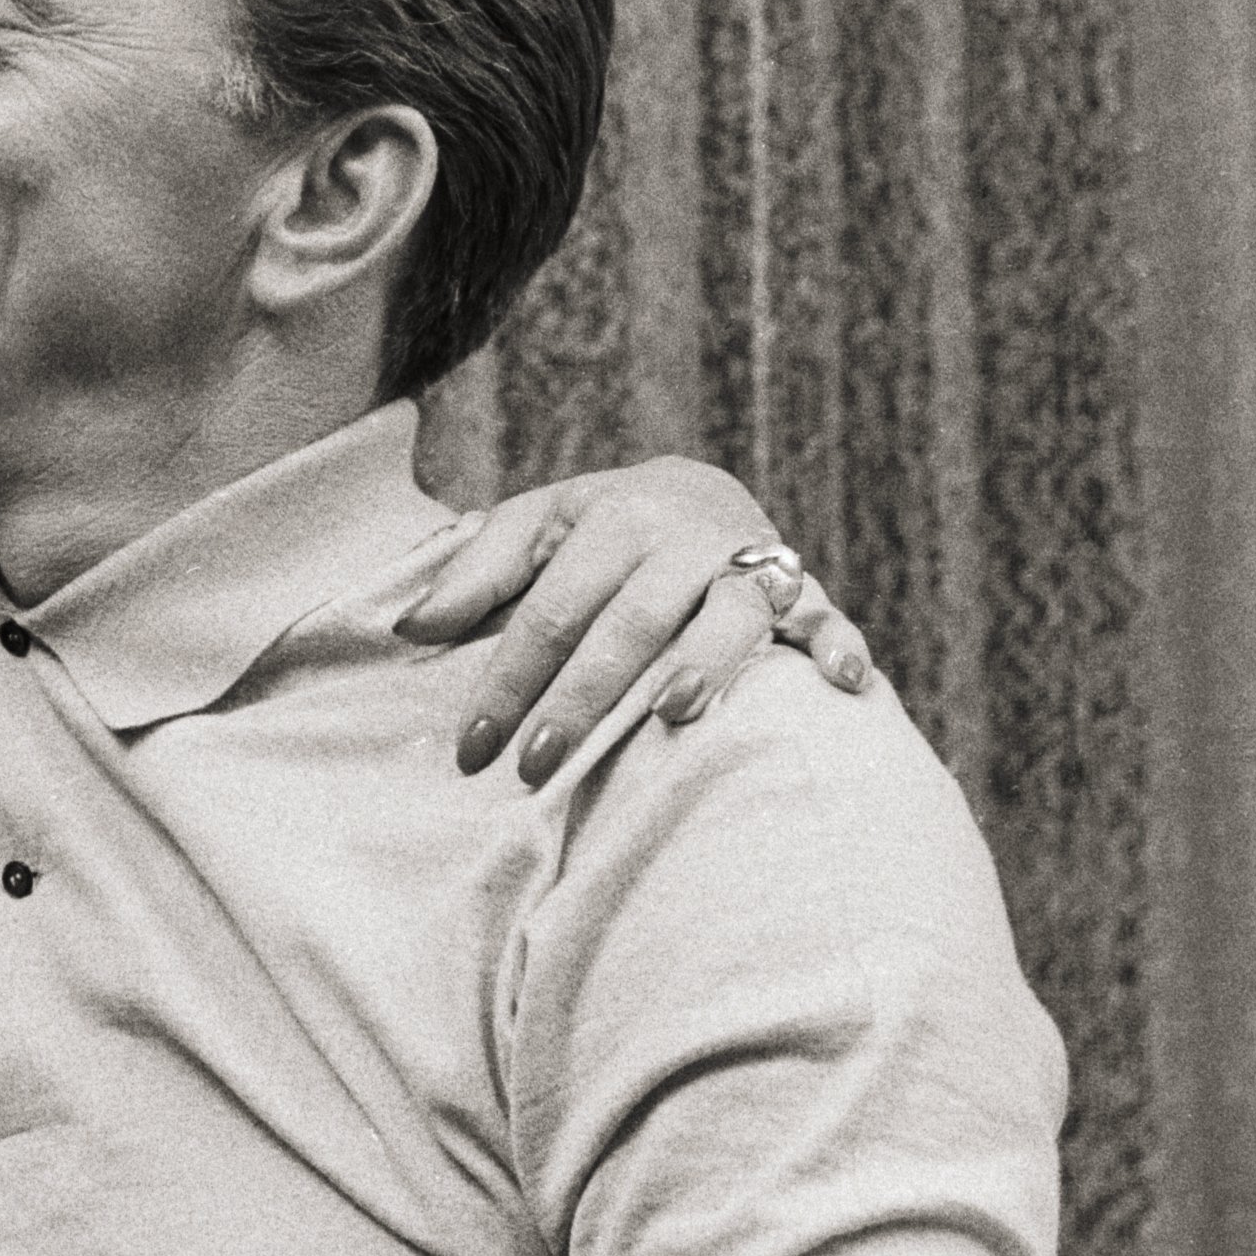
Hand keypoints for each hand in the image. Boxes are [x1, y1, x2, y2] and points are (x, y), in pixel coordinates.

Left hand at [393, 455, 873, 784]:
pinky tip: (844, 682)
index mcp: (612, 515)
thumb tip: (410, 627)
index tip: (474, 751)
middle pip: (628, 621)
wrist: (695, 489)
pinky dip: (839, 645)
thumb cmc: (596, 529)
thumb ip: (474, 572)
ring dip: (706, 660)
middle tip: (538, 766)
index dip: (507, 679)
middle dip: (581, 696)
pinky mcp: (802, 588)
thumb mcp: (533, 527)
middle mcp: (684, 534)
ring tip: (672, 712)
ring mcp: (748, 559)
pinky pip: (826, 617)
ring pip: (729, 614)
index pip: (549, 609)